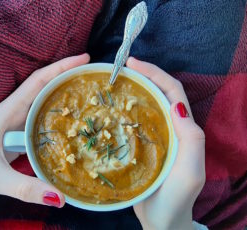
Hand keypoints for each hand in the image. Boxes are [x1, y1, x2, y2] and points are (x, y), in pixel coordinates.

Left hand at [0, 54, 89, 212]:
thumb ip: (25, 188)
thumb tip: (61, 198)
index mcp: (7, 112)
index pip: (38, 81)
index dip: (61, 67)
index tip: (84, 58)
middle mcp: (14, 111)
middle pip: (44, 86)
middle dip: (68, 76)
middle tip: (94, 76)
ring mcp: (17, 122)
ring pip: (44, 101)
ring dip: (65, 93)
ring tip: (90, 94)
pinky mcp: (19, 133)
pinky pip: (43, 117)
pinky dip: (59, 113)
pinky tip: (74, 121)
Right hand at [126, 57, 205, 229]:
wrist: (162, 221)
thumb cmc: (176, 198)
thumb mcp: (189, 170)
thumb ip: (190, 139)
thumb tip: (175, 106)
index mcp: (183, 130)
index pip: (172, 92)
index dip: (155, 74)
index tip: (133, 63)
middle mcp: (170, 129)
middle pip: (159, 93)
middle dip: (143, 76)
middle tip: (121, 68)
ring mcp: (155, 137)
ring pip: (146, 105)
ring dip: (134, 90)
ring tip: (115, 82)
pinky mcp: (141, 146)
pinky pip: (133, 122)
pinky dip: (124, 110)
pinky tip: (110, 109)